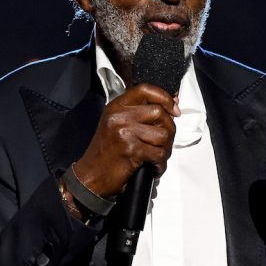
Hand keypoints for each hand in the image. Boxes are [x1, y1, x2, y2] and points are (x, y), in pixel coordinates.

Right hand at [73, 84, 179, 198]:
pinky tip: (153, 167)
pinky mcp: (131, 149)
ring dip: (166, 149)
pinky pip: (159, 154)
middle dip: (169, 129)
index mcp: (116, 107)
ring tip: (157, 157)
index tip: (174, 110)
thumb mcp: (116, 125)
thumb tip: (172, 105)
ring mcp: (125, 132)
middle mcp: (119, 116)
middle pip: (159, 112)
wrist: (90, 176)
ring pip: (163, 134)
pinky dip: (160, 164)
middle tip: (164, 143)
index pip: (145, 89)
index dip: (164, 97)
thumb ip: (140, 113)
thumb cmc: (106, 153)